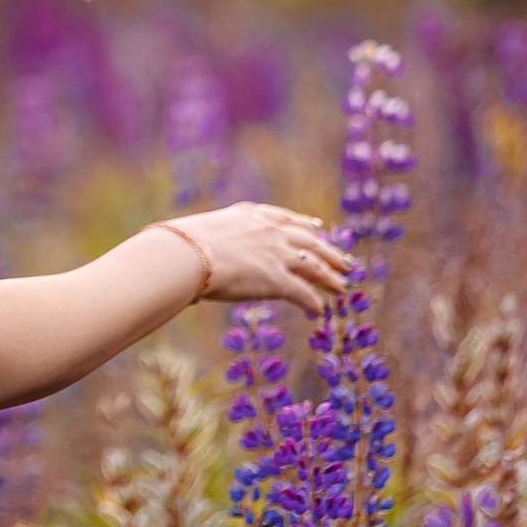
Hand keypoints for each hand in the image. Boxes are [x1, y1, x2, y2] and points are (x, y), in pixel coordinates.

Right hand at [162, 203, 353, 314]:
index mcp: (252, 215)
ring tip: (341, 289)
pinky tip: (319, 311)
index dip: (306, 226)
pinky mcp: (277, 280)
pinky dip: (313, 302)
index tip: (318, 228)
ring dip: (330, 279)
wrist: (185, 255)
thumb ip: (215, 238)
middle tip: (344, 263)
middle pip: (310, 242)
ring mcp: (277, 255)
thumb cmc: (182, 245)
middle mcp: (270, 232)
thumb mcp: (204, 230)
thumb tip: (199, 251)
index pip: (287, 219)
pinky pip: (303, 293)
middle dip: (329, 253)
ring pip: (314, 267)